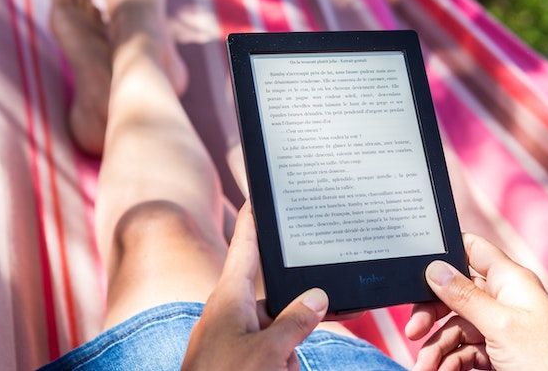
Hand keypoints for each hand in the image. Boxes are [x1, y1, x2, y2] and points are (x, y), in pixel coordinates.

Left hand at [182, 202, 327, 370]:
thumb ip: (296, 322)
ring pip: (281, 334)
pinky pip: (273, 353)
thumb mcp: (268, 352)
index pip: (246, 245)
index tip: (260, 193)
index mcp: (230, 298)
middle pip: (279, 300)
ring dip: (286, 355)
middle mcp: (232, 312)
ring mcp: (236, 338)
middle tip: (295, 342)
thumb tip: (317, 297)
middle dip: (294, 325)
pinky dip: (279, 365)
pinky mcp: (240, 358)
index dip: (255, 218)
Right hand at [405, 234, 547, 370]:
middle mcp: (504, 299)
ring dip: (437, 346)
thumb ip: (465, 295)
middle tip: (414, 332)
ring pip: (456, 327)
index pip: (473, 250)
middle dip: (432, 313)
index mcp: (510, 280)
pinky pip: (465, 349)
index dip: (446, 253)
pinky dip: (451, 361)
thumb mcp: (499, 324)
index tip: (417, 267)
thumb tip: (435, 268)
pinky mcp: (499, 351)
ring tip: (425, 366)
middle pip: (456, 294)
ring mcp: (500, 327)